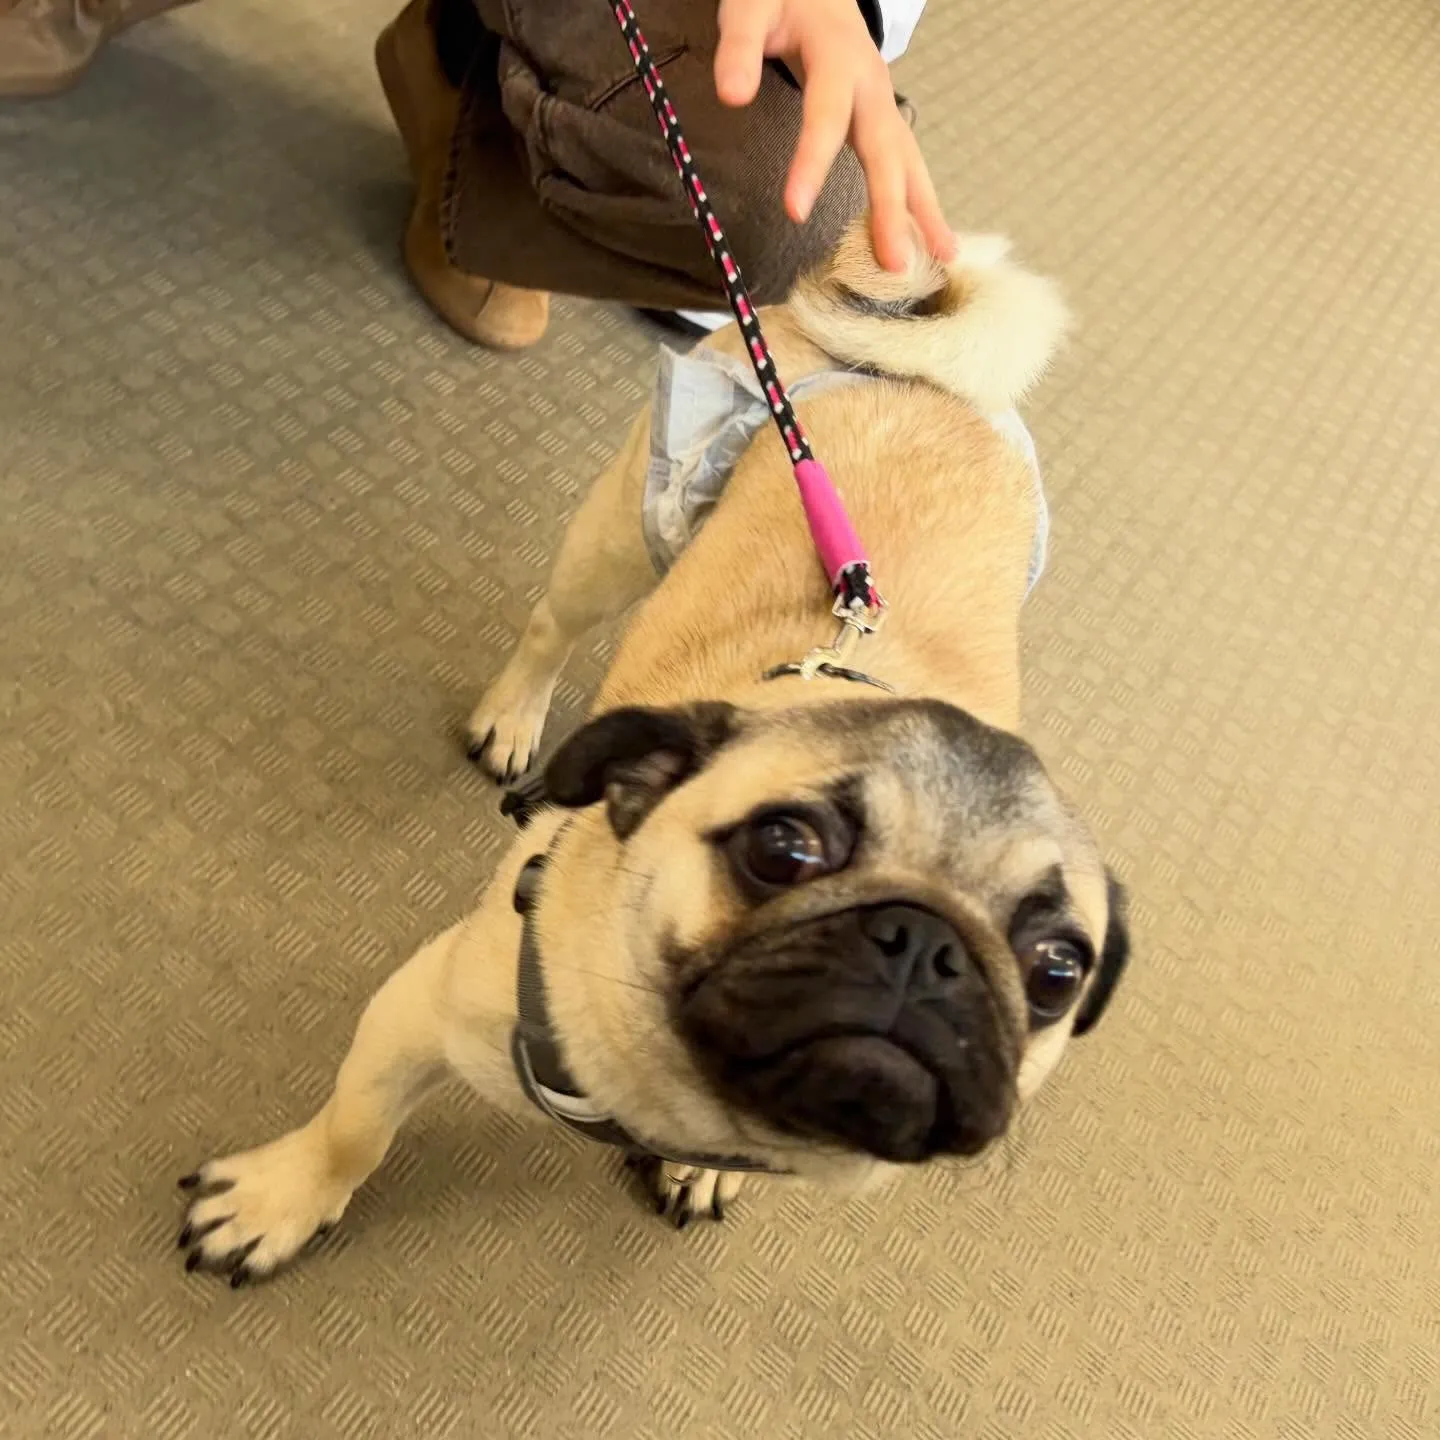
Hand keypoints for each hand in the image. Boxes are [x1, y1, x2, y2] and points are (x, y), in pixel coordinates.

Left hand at [714, 0, 953, 270]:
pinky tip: (932, 239)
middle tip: (895, 263)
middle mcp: (871, 87)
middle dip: (892, 209)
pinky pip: (905, 164)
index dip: (812, 164)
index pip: (826, 116)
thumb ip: (741, 47)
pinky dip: (921, 202)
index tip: (795, 211)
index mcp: (838, 58)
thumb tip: (732, 94)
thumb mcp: (753, 6)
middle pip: (886, 151)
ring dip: (925, 212)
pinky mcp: (881, 120)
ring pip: (909, 161)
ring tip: (943, 258)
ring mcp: (882, 105)